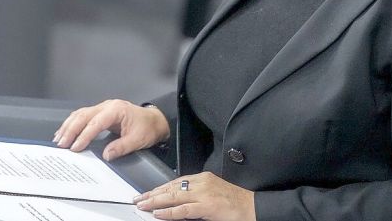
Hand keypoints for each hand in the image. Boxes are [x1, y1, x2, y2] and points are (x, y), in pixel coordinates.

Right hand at [53, 99, 169, 160]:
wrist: (154, 120)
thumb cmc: (147, 128)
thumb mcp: (138, 140)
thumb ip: (121, 147)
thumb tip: (106, 155)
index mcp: (116, 110)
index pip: (96, 123)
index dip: (84, 135)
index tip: (76, 147)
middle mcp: (107, 106)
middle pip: (83, 115)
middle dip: (71, 130)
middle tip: (62, 144)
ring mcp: (103, 108)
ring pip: (80, 114)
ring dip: (68, 126)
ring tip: (59, 139)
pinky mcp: (100, 112)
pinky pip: (83, 115)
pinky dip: (72, 124)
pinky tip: (65, 132)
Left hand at [134, 172, 254, 220]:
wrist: (253, 207)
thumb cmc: (235, 203)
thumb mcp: (212, 194)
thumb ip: (196, 196)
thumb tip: (177, 203)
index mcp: (203, 178)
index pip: (175, 182)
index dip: (159, 188)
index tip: (147, 193)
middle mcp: (201, 183)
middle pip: (171, 188)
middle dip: (153, 194)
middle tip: (138, 198)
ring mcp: (204, 194)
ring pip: (174, 196)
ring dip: (155, 202)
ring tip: (143, 205)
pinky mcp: (207, 206)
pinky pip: (183, 209)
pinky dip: (169, 212)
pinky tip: (158, 213)